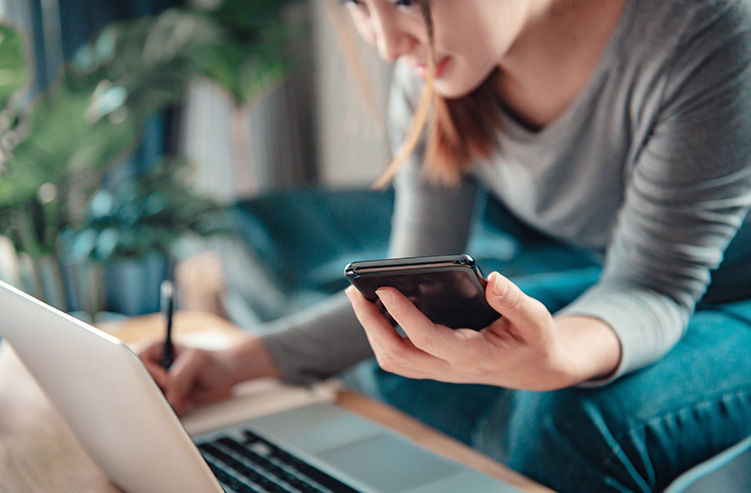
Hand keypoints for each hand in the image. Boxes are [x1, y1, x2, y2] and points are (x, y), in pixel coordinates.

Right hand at [138, 336, 279, 414]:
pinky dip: (174, 409)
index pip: (137, 362)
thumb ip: (181, 376)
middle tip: (178, 392)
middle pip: (139, 384)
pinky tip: (187, 402)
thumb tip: (169, 396)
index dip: (150, 373)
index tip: (167, 380)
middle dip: (160, 392)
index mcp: (156, 348)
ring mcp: (159, 384)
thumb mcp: (198, 362)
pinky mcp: (165, 397)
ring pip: (150, 399)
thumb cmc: (214, 362)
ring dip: (169, 402)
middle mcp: (154, 366)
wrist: (226, 376)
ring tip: (187, 395)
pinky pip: (160, 409)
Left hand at [345, 271, 619, 389]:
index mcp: (473, 356)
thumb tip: (492, 279)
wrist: (535, 369)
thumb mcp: (536, 319)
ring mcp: (438, 371)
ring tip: (359, 297)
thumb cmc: (534, 340)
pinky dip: (381, 334)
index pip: (427, 339)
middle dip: (371, 324)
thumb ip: (515, 301)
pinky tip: (377, 309)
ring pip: (392, 359)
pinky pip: (398, 357)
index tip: (385, 288)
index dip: (403, 315)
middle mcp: (449, 368)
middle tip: (354, 291)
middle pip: (397, 354)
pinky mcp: (433, 366)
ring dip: (371, 330)